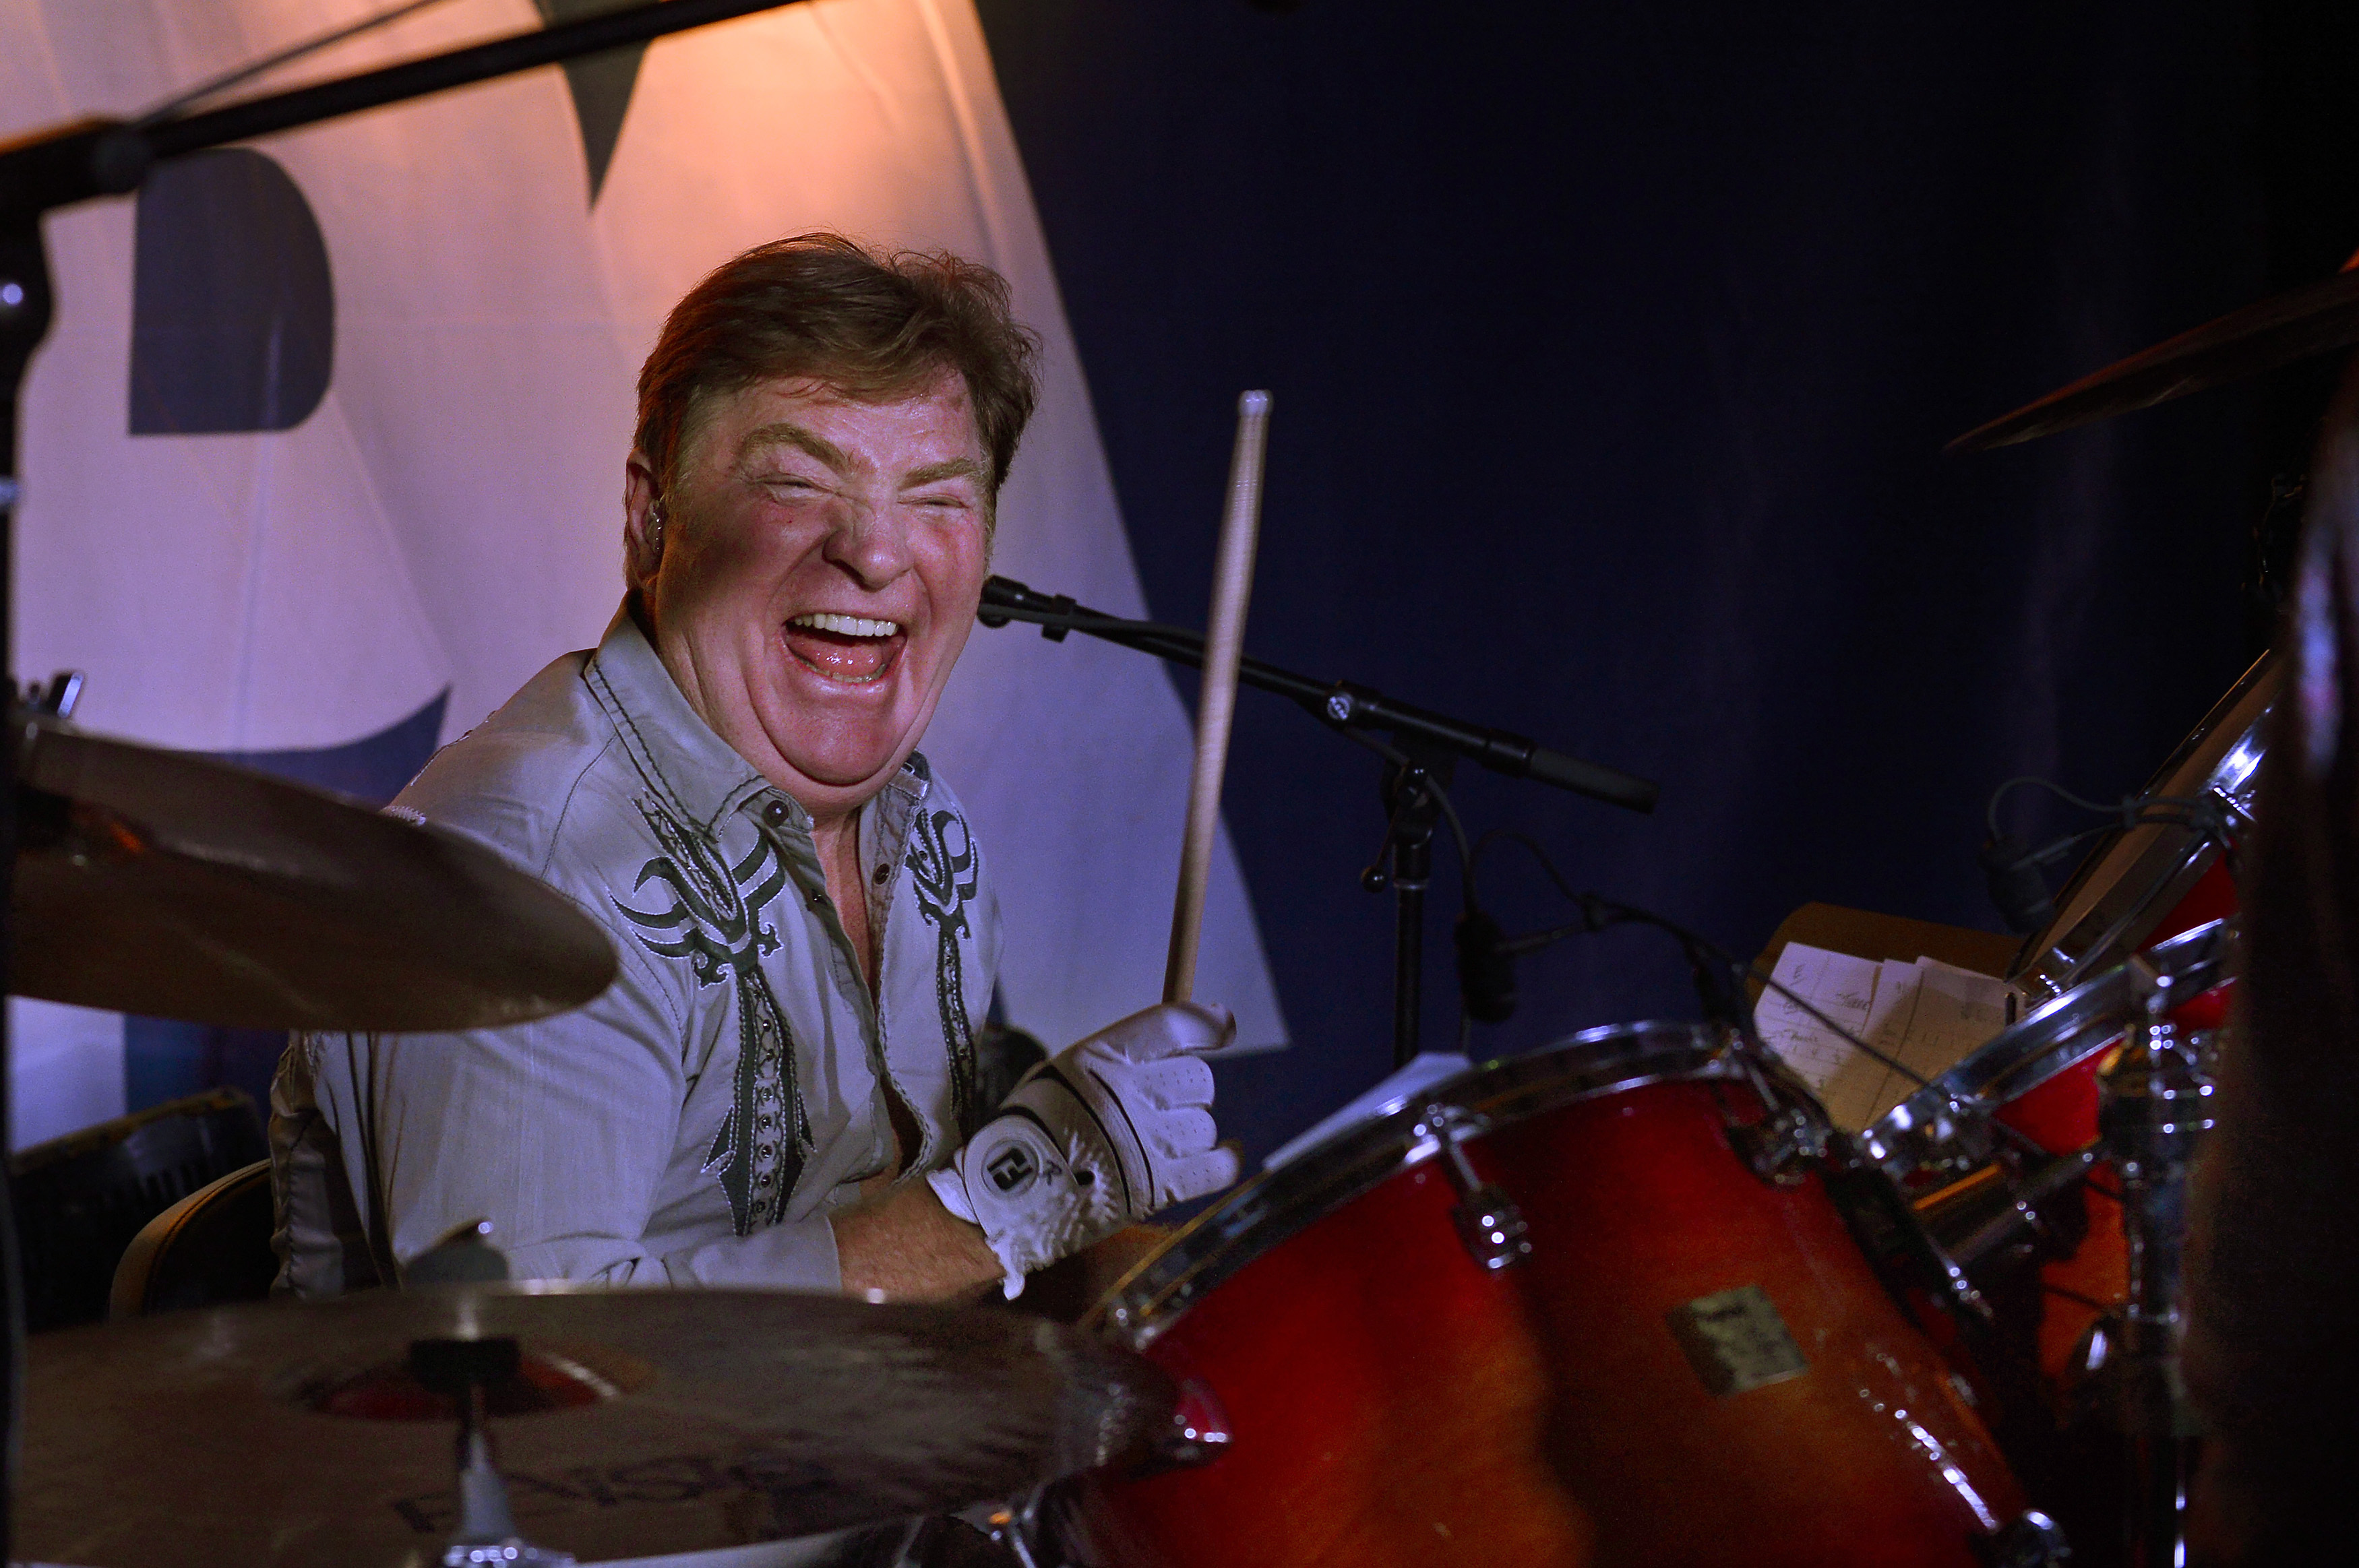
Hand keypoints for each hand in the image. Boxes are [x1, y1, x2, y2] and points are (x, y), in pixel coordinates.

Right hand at [927, 1002, 1239, 1292]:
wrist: (1010, 1194)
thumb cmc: (1033, 1126)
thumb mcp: (1062, 1071)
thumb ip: (1112, 1058)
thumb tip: (1169, 1047)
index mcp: (1102, 1058)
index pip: (1174, 1024)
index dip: (1207, 1022)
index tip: (1222, 1026)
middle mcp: (1130, 1095)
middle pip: (1199, 1078)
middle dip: (1189, 1089)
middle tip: (1164, 1103)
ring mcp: (1147, 1142)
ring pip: (1204, 1124)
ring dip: (1191, 1130)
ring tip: (1162, 1140)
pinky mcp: (1159, 1187)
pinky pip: (1219, 1167)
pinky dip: (1227, 1159)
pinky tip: (1226, 1152)